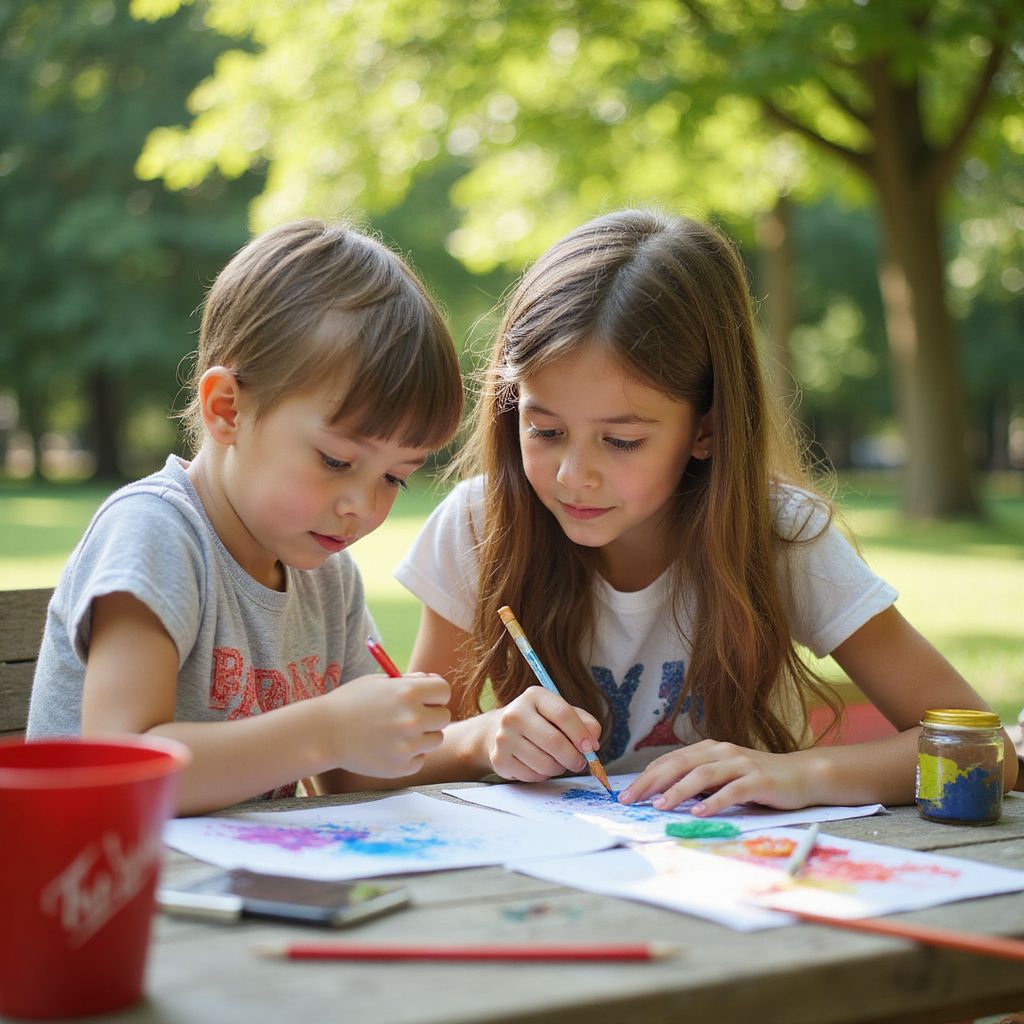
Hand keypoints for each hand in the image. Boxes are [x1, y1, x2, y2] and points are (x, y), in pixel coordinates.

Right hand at [326, 673, 450, 777]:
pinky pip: (420, 759)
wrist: (323, 733)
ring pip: (435, 739)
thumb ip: (409, 682)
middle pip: (444, 717)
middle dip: (431, 715)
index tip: (425, 698)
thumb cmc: (350, 703)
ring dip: (422, 736)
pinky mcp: (401, 767)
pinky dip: (410, 755)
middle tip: (411, 717)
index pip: (444, 690)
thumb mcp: (379, 683)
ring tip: (397, 733)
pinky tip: (389, 748)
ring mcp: (408, 745)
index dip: (435, 693)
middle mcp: (412, 718)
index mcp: (408, 692)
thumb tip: (432, 682)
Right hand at [481, 686, 602, 781]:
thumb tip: (593, 743)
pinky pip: (533, 775)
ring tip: (557, 761)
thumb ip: (583, 722)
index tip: (592, 747)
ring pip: (545, 763)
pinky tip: (538, 764)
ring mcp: (504, 737)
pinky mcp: (499, 759)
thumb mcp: (561, 712)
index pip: (563, 714)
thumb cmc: (539, 721)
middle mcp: (514, 714)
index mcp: (534, 696)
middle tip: (580, 762)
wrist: (498, 731)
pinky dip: (543, 775)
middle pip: (554, 742)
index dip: (581, 733)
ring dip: (559, 767)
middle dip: (574, 757)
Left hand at [617, 740, 812, 814]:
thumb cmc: (757, 779)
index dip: (647, 776)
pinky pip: (732, 791)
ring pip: (702, 775)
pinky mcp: (759, 780)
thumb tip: (663, 794)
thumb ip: (699, 781)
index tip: (626, 792)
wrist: (801, 775)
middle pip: (679, 764)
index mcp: (709, 750)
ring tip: (659, 806)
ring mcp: (741, 764)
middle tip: (630, 800)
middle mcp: (722, 752)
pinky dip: (714, 801)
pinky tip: (699, 813)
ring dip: (678, 791)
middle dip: (651, 782)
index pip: (671, 760)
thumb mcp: (724, 776)